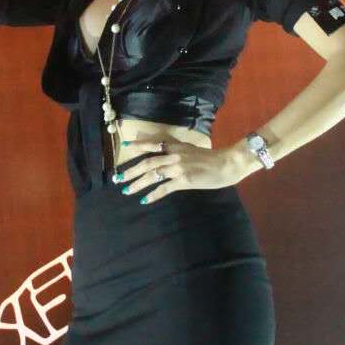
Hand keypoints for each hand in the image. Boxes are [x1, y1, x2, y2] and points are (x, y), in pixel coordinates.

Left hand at [113, 138, 256, 204]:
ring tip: (127, 190)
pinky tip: (145, 200)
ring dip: (138, 183)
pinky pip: (165, 188)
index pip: (153, 144)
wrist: (227, 163)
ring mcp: (178, 168)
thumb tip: (165, 155)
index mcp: (176, 146)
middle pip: (147, 162)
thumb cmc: (211, 158)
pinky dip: (153, 194)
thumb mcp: (191, 150)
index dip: (139, 145)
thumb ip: (177, 151)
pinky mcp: (184, 180)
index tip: (125, 146)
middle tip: (118, 178)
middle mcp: (174, 155)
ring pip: (153, 175)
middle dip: (131, 170)